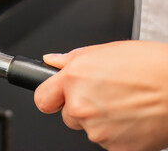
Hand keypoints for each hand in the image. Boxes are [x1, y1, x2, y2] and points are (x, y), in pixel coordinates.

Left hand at [34, 41, 167, 150]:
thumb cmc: (151, 66)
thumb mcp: (106, 50)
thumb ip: (73, 59)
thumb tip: (52, 62)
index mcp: (74, 79)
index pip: (42, 97)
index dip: (50, 96)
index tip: (56, 96)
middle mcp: (81, 106)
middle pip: (68, 114)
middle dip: (80, 106)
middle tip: (104, 94)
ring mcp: (97, 130)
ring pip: (88, 128)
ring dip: (99, 119)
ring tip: (123, 103)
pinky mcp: (115, 148)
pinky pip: (106, 140)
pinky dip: (116, 132)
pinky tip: (131, 116)